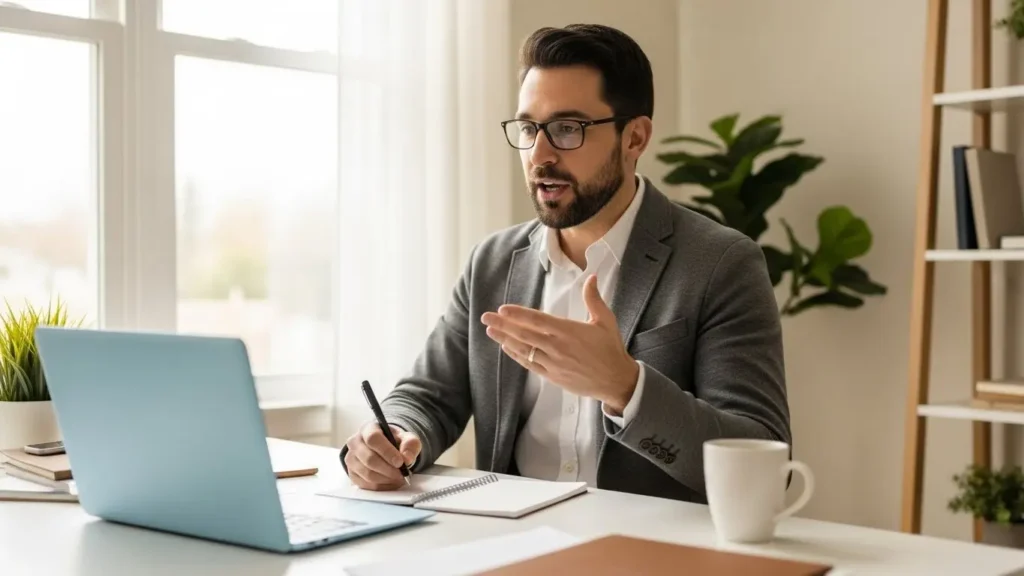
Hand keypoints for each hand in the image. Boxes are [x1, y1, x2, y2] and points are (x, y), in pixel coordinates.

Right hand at [343, 422, 420, 490]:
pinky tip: (391, 482)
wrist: (385, 448)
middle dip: (388, 469)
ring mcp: (351, 459)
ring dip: (386, 479)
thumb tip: (407, 459)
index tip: (400, 462)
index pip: (373, 439)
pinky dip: (381, 486)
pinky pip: (366, 484)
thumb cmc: (394, 442)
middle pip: (369, 459)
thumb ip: (410, 445)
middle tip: (402, 474)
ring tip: (399, 478)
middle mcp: (355, 442)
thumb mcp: (407, 438)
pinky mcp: (352, 473)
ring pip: (367, 474)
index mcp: (368, 429)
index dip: (387, 452)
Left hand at [481, 274, 639, 412]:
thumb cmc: (611, 349)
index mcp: (569, 331)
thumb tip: (590, 276)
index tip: (502, 309)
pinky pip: (530, 365)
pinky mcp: (552, 376)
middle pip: (524, 334)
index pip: (538, 320)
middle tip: (486, 318)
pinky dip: (517, 356)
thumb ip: (594, 299)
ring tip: (490, 331)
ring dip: (505, 339)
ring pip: (524, 349)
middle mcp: (557, 347)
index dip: (518, 315)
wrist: (616, 381)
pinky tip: (507, 347)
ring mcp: (553, 363)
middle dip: (503, 325)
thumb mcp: (606, 321)